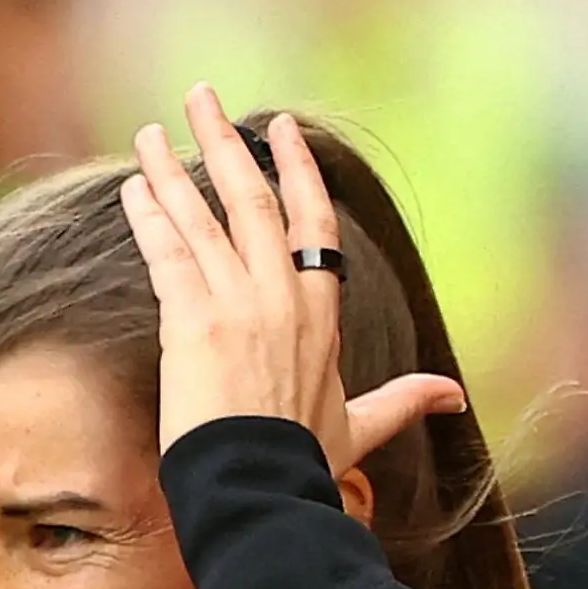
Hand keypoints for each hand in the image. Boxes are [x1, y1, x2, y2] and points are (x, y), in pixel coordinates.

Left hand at [119, 85, 464, 466]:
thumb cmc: (304, 465)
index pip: (313, 221)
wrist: (262, 490)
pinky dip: (150, 217)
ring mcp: (237, 304)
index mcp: (321, 312)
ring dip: (174, 170)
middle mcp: (281, 295)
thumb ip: (401, 401)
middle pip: (255, 199)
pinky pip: (168, 253)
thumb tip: (453, 396)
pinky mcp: (192, 322)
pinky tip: (134, 188)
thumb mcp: (360, 427)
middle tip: (203, 98)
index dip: (296, 168)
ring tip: (153, 132)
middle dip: (226, 143)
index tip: (278, 127)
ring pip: (203, 218)